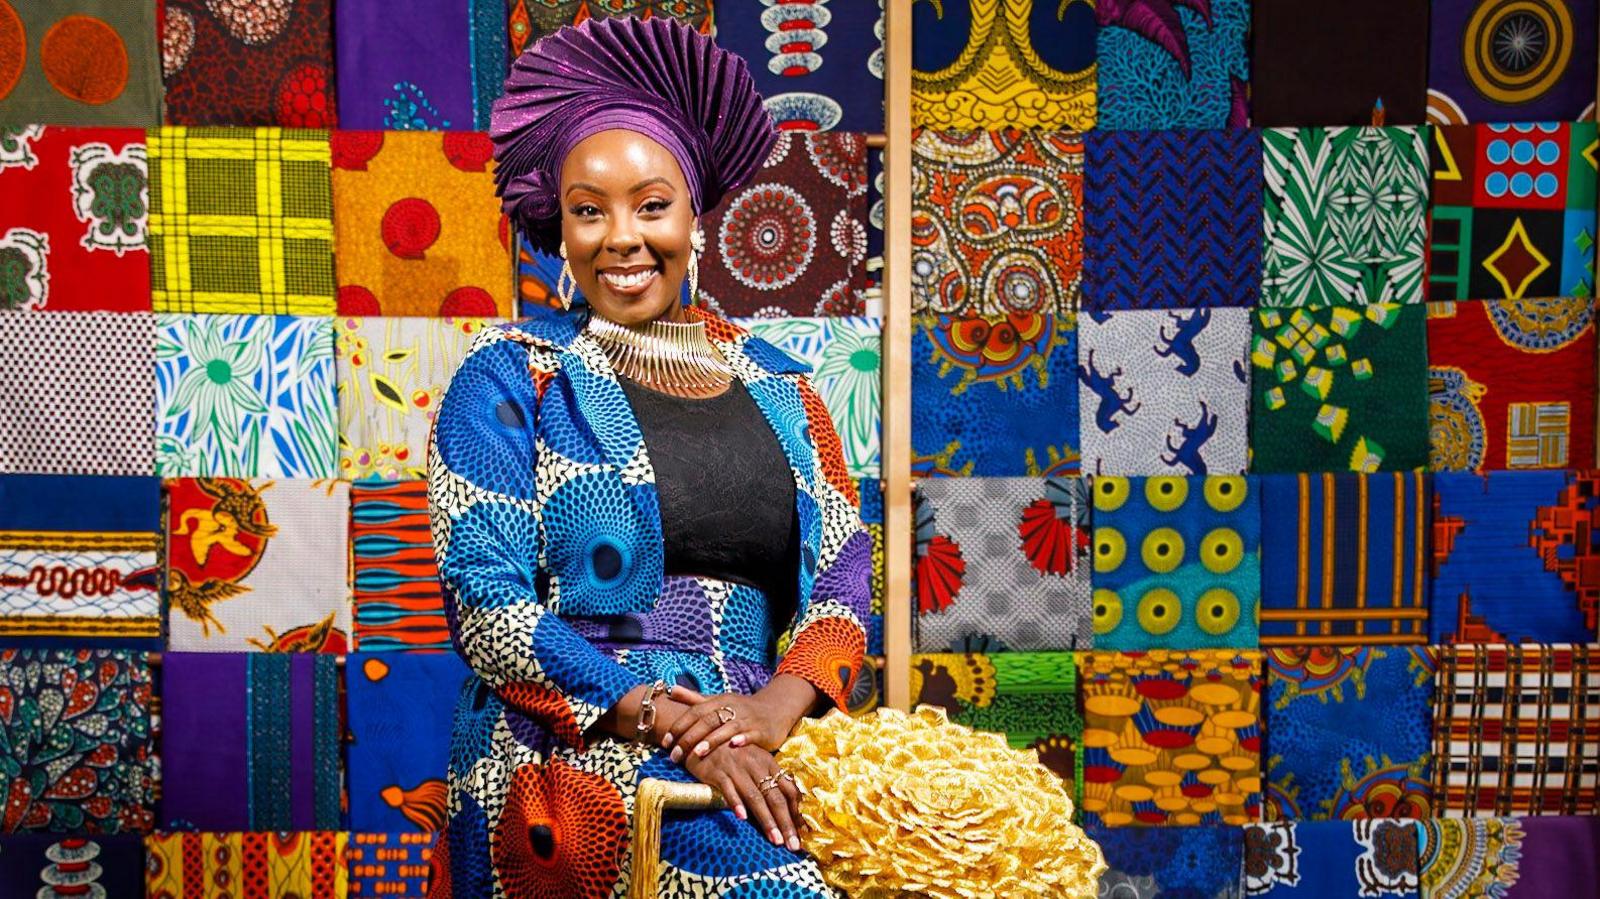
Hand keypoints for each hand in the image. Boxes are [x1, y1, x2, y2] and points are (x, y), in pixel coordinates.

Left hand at [663, 685, 798, 761]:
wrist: (775, 708)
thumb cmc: (741, 707)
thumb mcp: (718, 700)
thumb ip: (694, 698)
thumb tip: (670, 689)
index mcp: (719, 700)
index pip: (695, 712)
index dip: (679, 726)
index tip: (666, 742)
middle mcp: (732, 707)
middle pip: (708, 720)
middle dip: (690, 738)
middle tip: (675, 755)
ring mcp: (747, 718)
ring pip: (728, 727)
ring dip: (712, 740)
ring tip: (698, 753)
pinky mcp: (762, 730)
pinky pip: (751, 734)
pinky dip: (743, 739)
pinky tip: (734, 746)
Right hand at [680, 742, 803, 850]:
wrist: (704, 736)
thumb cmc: (733, 753)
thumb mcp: (755, 762)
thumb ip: (769, 779)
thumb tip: (788, 803)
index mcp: (768, 763)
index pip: (788, 789)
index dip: (796, 812)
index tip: (802, 833)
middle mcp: (756, 765)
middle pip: (775, 797)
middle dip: (785, 823)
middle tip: (793, 845)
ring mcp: (737, 768)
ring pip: (755, 797)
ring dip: (766, 820)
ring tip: (775, 839)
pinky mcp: (718, 772)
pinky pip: (729, 790)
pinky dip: (736, 803)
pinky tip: (742, 818)